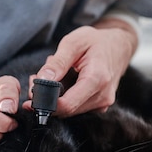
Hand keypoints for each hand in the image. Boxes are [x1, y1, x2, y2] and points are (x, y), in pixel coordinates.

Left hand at [23, 20, 137, 116]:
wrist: (119, 46)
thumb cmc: (96, 41)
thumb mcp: (74, 42)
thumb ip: (57, 62)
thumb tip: (41, 80)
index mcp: (97, 78)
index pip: (67, 105)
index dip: (46, 103)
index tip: (32, 93)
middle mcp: (103, 96)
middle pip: (66, 110)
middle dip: (47, 99)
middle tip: (36, 78)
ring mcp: (103, 103)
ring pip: (69, 110)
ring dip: (55, 98)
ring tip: (51, 75)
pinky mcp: (100, 105)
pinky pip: (76, 107)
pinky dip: (64, 97)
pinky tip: (62, 82)